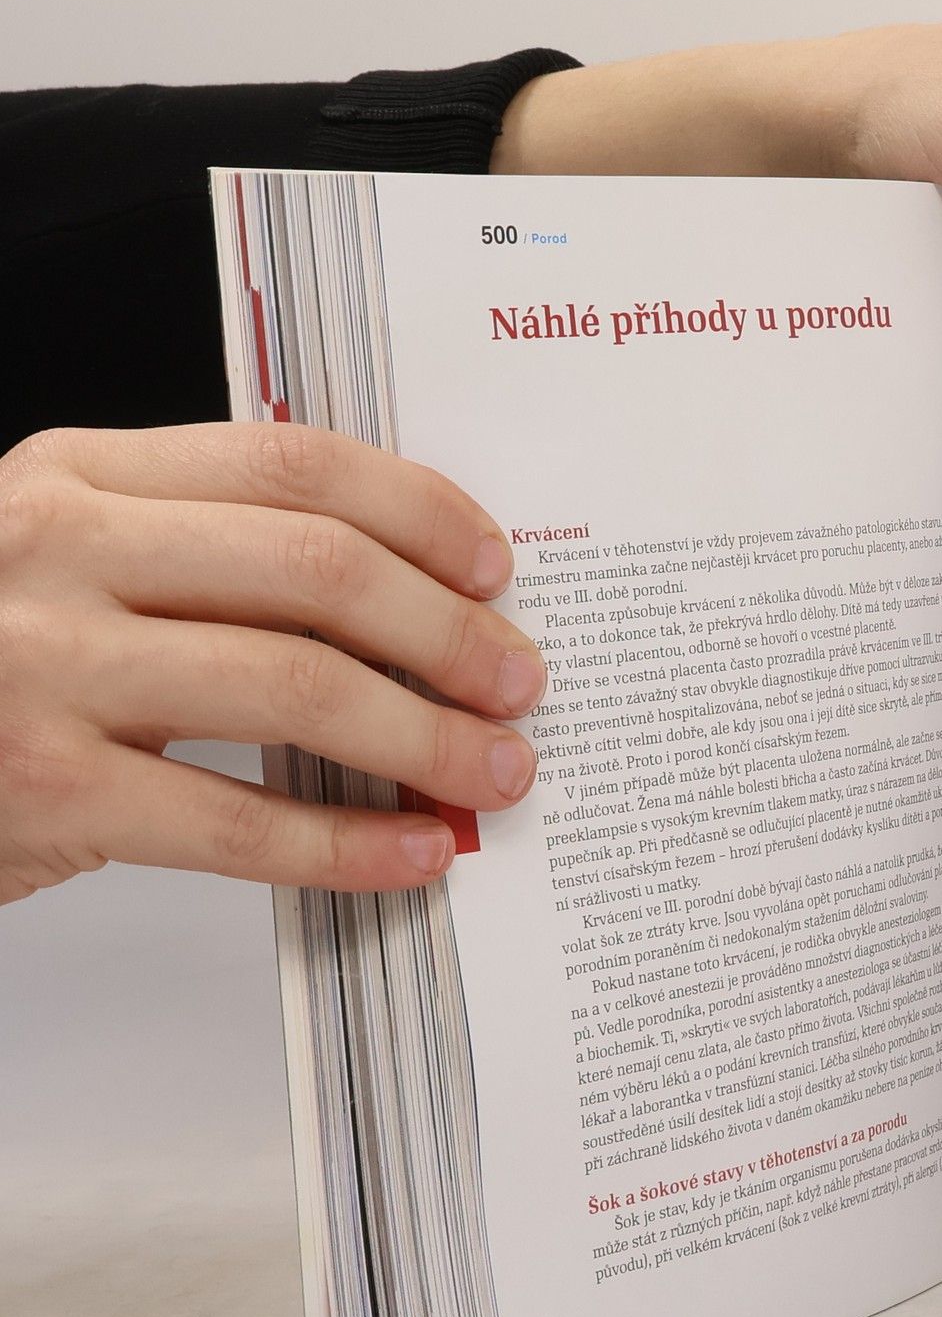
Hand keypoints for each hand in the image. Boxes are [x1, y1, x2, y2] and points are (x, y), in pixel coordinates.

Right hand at [0, 424, 546, 905]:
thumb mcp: (74, 558)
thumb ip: (207, 549)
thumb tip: (411, 595)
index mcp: (82, 475)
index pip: (292, 464)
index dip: (420, 513)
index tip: (496, 568)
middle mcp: (59, 550)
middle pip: (317, 572)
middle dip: (449, 634)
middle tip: (520, 680)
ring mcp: (47, 669)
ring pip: (296, 688)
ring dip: (426, 737)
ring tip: (496, 768)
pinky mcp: (48, 790)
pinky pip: (238, 821)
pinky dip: (348, 842)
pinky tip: (415, 852)